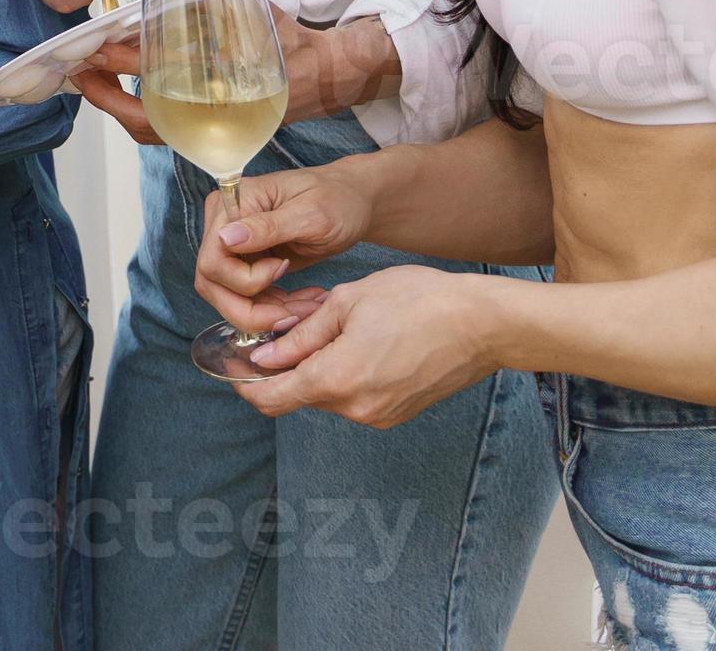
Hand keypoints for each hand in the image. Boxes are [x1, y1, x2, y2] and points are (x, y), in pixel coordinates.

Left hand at [76, 12, 393, 142]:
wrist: (330, 75)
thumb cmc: (295, 41)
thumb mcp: (261, 10)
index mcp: (229, 85)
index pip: (166, 77)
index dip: (128, 62)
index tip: (100, 47)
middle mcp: (216, 115)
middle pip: (147, 122)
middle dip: (108, 98)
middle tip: (79, 69)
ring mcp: (213, 129)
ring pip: (151, 132)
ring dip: (115, 108)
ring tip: (87, 79)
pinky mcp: (211, 131)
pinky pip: (164, 132)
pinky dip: (135, 113)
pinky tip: (115, 88)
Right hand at [194, 164, 377, 332]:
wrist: (352, 203)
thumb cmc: (336, 199)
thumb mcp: (309, 214)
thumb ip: (267, 227)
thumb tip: (224, 238)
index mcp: (230, 205)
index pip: (213, 259)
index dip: (245, 279)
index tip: (283, 268)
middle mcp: (223, 226)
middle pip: (212, 284)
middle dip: (252, 309)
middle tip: (293, 315)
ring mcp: (234, 248)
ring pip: (228, 298)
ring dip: (266, 313)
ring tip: (307, 309)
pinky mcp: (248, 265)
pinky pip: (248, 299)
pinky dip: (276, 309)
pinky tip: (304, 303)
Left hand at [231, 265, 504, 428]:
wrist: (483, 324)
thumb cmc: (418, 301)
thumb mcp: (347, 303)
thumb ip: (300, 335)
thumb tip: (265, 356)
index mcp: (337, 379)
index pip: (270, 397)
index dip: (243, 382)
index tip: (232, 362)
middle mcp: (356, 408)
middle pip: (297, 395)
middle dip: (282, 367)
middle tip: (283, 330)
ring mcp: (379, 415)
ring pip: (326, 394)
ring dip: (314, 368)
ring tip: (328, 326)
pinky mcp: (397, 412)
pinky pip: (353, 397)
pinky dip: (341, 374)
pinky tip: (356, 342)